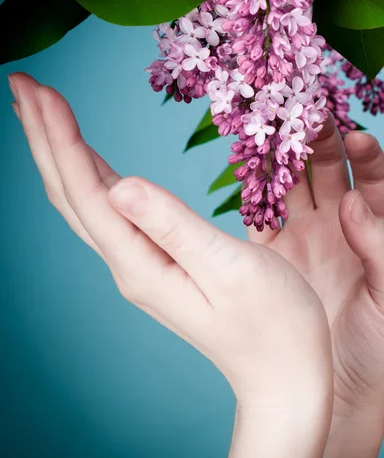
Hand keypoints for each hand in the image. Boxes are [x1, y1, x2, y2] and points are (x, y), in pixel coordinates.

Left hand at [8, 72, 333, 409]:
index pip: (89, 192)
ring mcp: (144, 267)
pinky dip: (97, 178)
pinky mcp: (163, 264)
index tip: (38, 88)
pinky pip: (115, 214)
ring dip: (64, 156)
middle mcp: (131, 266)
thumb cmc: (273, 323)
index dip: (62, 139)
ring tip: (45, 114)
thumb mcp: (230, 269)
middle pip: (73, 196)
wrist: (284, 372)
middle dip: (45, 139)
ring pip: (89, 203)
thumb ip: (174, 225)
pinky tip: (95, 164)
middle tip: (22, 85)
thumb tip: (120, 183)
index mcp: (142, 264)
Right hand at [247, 111, 383, 416]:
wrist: (338, 393)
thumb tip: (353, 201)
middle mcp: (338, 229)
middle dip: (320, 141)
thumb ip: (381, 247)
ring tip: (276, 127)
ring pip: (292, 186)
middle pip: (329, 172)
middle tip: (307, 113)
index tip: (355, 135)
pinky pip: (262, 215)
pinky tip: (250, 167)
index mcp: (375, 233)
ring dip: (285, 157)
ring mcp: (303, 239)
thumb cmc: (380, 348)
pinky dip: (256, 191)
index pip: (373, 181)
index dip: (366, 155)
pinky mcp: (272, 256)